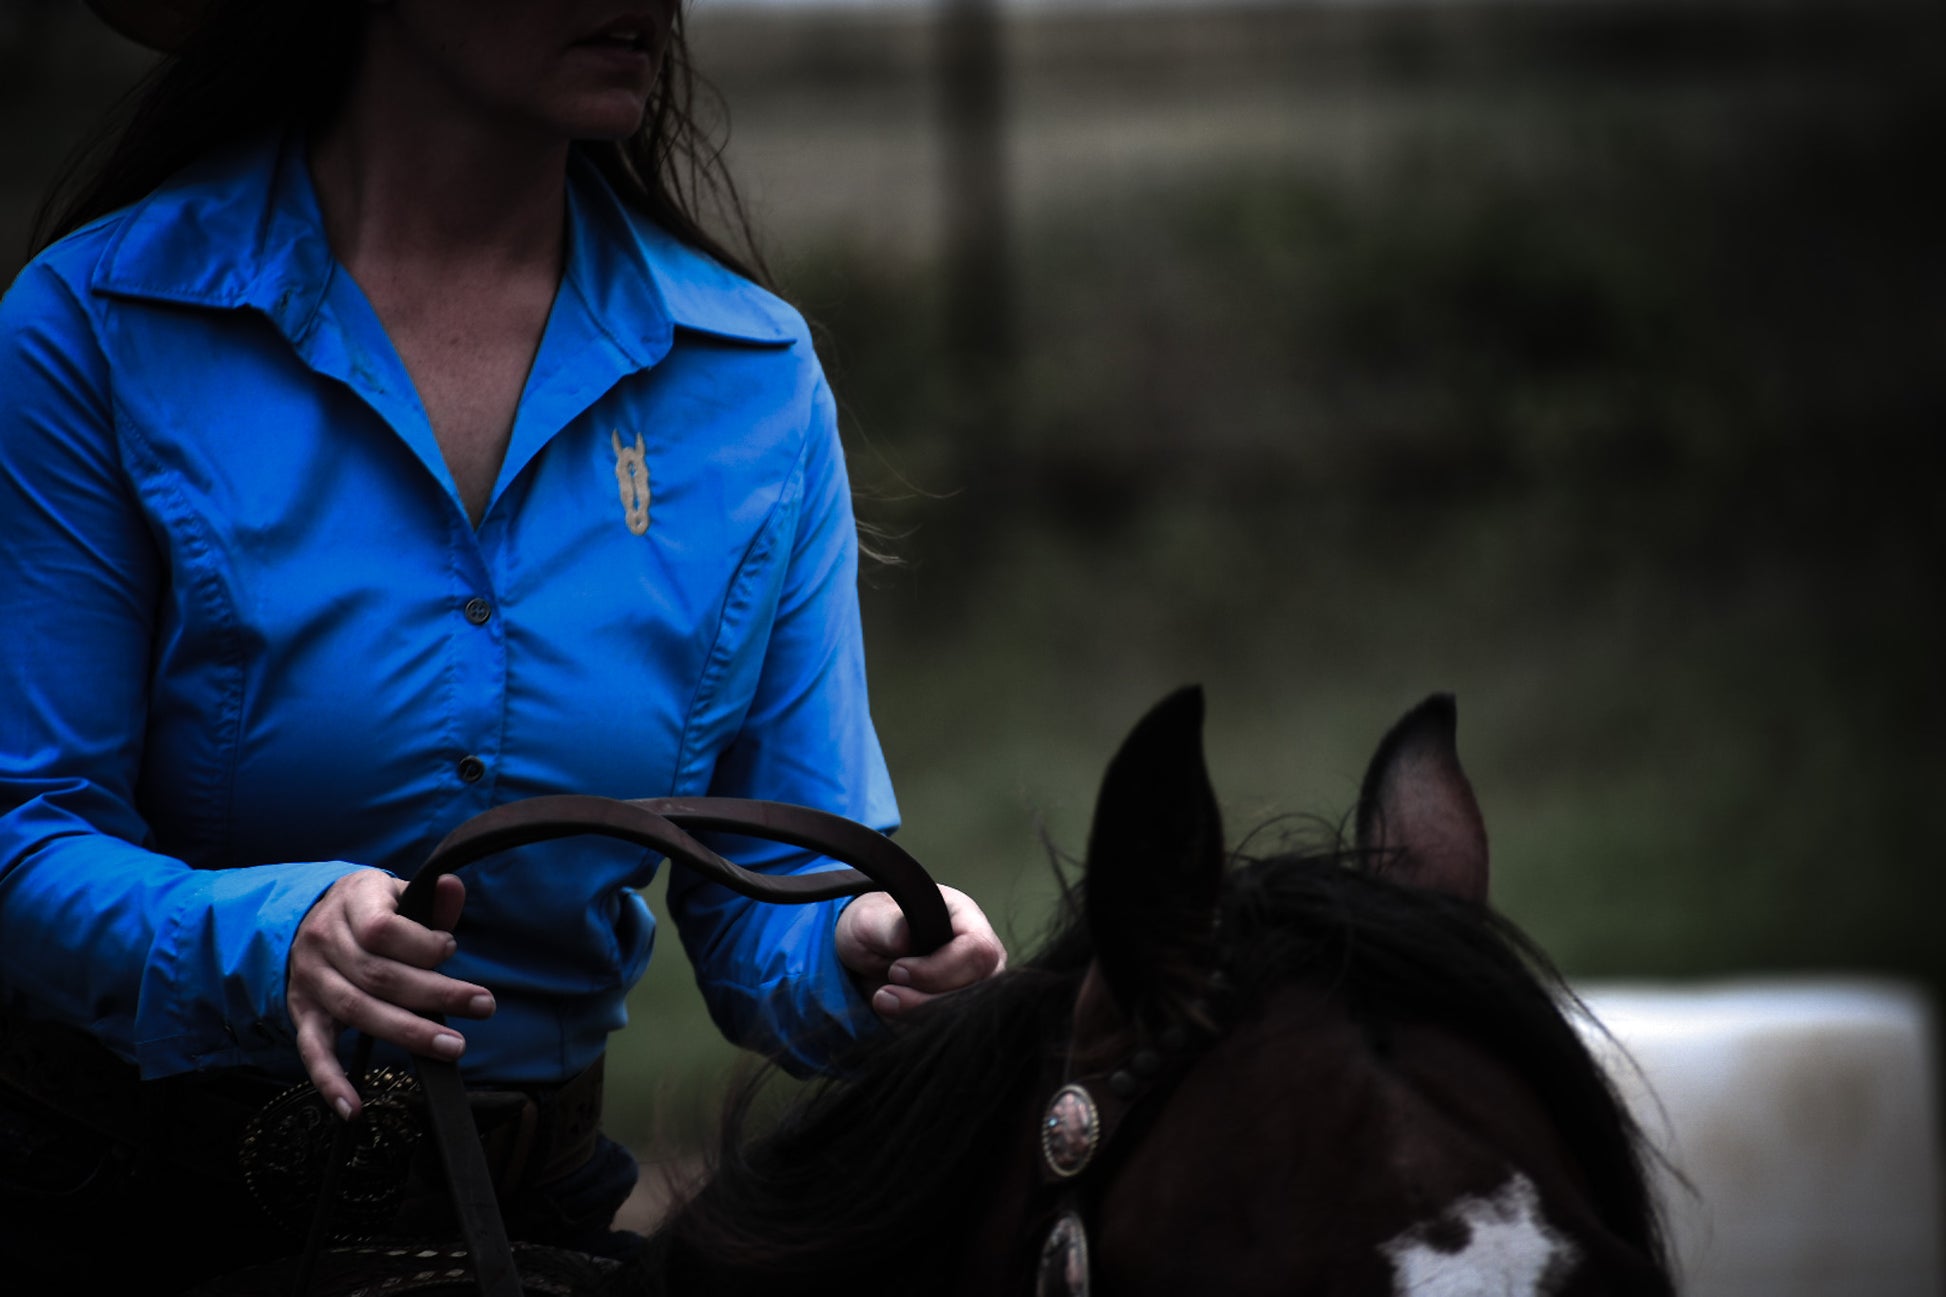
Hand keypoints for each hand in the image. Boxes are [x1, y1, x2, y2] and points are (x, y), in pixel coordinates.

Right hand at [286, 869, 495, 1119]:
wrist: (307, 916)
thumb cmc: (371, 908)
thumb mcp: (398, 892)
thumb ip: (430, 900)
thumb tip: (453, 887)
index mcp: (351, 902)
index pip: (382, 929)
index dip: (422, 944)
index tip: (450, 949)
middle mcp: (324, 942)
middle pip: (379, 975)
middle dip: (436, 994)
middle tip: (484, 1005)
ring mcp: (311, 981)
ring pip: (357, 1011)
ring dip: (407, 1033)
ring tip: (454, 1047)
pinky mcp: (305, 1014)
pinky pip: (312, 1051)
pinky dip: (330, 1082)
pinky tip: (354, 1109)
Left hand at [835, 886, 1006, 1018]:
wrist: (871, 954)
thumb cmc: (878, 928)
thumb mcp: (871, 920)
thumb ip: (889, 928)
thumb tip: (905, 939)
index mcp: (967, 920)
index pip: (977, 951)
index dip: (938, 969)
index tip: (896, 971)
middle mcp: (981, 958)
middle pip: (977, 990)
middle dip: (925, 1000)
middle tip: (884, 995)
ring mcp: (977, 988)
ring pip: (965, 1016)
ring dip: (920, 1016)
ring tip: (884, 1001)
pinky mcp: (962, 1014)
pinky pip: (950, 1031)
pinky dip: (918, 1028)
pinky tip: (896, 1014)